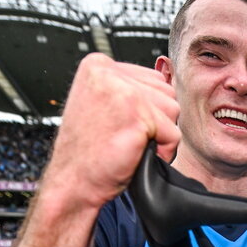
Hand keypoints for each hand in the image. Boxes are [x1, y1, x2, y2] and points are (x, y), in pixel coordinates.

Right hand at [42, 53, 181, 211]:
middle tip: (126, 138)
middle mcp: (109, 71)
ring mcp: (123, 91)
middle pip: (166, 91)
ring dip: (160, 135)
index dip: (149, 109)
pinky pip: (173, 133)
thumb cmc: (89, 151)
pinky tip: (137, 155)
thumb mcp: (105, 105)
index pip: (153, 78)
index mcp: (98, 65)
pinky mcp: (136, 114)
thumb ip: (129, 88)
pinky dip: (163, 152)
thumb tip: (166, 82)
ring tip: (131, 145)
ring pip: (173, 110)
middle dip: (156, 120)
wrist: (73, 181)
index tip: (122, 124)